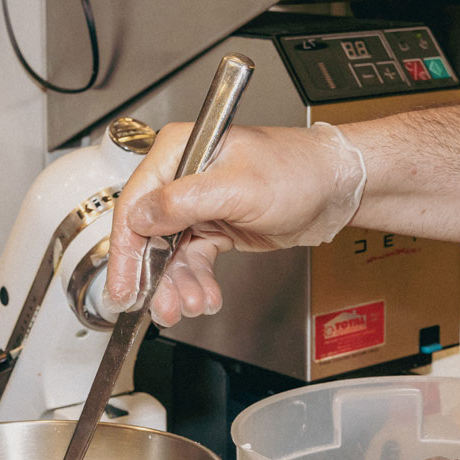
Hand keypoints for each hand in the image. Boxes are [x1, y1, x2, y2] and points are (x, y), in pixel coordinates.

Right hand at [105, 122, 365, 325]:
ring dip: (179, 285)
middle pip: (149, 234)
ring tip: (192, 305)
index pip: (136, 202)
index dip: (126, 250)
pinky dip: (197, 281)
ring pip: (171, 254)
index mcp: (181, 151)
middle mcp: (184, 176)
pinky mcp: (215, 225)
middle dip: (156, 276)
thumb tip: (141, 216)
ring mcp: (198, 203)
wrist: (336, 188)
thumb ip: (184, 201)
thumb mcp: (238, 187)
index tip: (124, 286)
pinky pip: (194, 260)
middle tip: (162, 307)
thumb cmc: (297, 170)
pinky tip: (206, 296)